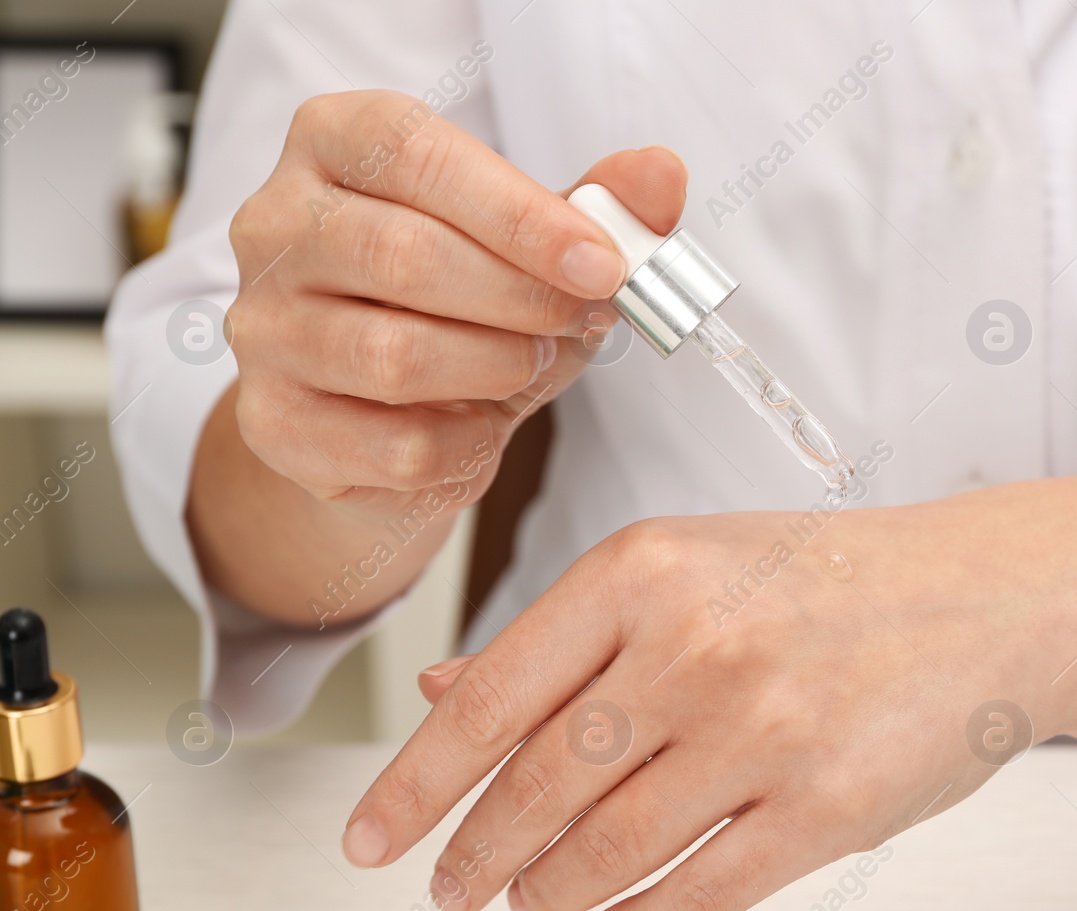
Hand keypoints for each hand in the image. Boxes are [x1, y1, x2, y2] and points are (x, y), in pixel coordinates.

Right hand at [224, 89, 684, 518]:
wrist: (382, 422)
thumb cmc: (459, 308)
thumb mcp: (535, 247)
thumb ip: (599, 206)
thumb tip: (660, 176)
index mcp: (334, 144)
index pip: (417, 155)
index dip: (522, 214)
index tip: (604, 263)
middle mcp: (276, 226)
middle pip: (405, 257)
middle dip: (521, 298)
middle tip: (579, 320)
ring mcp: (262, 327)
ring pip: (396, 356)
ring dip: (497, 369)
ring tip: (531, 365)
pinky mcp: (273, 422)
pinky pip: (395, 445)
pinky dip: (466, 446)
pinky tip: (481, 428)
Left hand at [342, 488, 1067, 910]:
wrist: (994, 594)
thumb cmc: (835, 577)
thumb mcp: (693, 564)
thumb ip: (568, 633)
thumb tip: (444, 692)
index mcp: (644, 570)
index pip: (489, 700)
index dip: (414, 785)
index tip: (372, 841)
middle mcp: (697, 645)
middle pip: (538, 787)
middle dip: (478, 855)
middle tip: (455, 887)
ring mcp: (767, 729)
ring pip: (609, 851)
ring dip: (551, 893)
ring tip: (531, 902)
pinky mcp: (831, 807)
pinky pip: (702, 895)